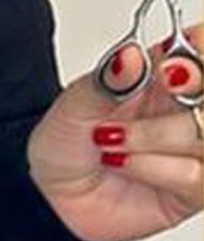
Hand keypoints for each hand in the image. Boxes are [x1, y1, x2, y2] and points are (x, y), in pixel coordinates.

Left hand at [26, 22, 202, 240]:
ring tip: (110, 141)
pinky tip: (124, 165)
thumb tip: (130, 55)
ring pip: (201, 134)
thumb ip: (108, 80)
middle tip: (159, 89)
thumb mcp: (75, 103)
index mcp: (157, 76)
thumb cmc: (64, 141)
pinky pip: (196, 175)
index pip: (197, 49)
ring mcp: (191, 149)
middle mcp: (179, 109)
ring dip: (151, 137)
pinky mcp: (195, 189)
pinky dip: (153, 168)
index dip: (198, 47)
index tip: (175, 59)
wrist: (51, 194)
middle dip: (189, 88)